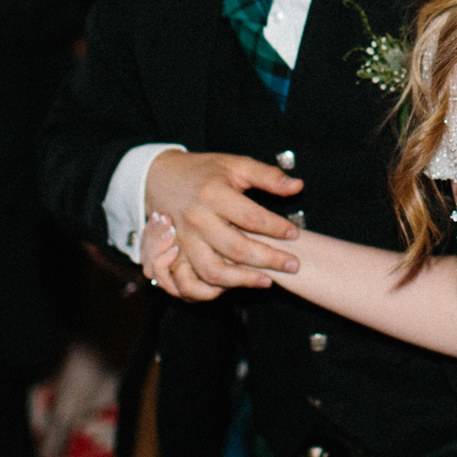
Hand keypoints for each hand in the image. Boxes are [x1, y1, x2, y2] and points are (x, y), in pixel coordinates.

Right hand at [142, 151, 302, 299]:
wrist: (159, 178)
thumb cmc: (203, 172)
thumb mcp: (235, 165)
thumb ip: (268, 176)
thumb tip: (297, 186)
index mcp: (213, 195)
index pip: (251, 218)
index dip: (277, 228)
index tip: (295, 234)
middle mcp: (197, 220)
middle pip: (236, 249)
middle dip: (269, 260)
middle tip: (293, 265)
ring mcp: (183, 240)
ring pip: (213, 272)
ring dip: (243, 281)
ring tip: (268, 281)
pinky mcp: (174, 255)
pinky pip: (188, 283)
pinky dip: (208, 291)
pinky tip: (231, 287)